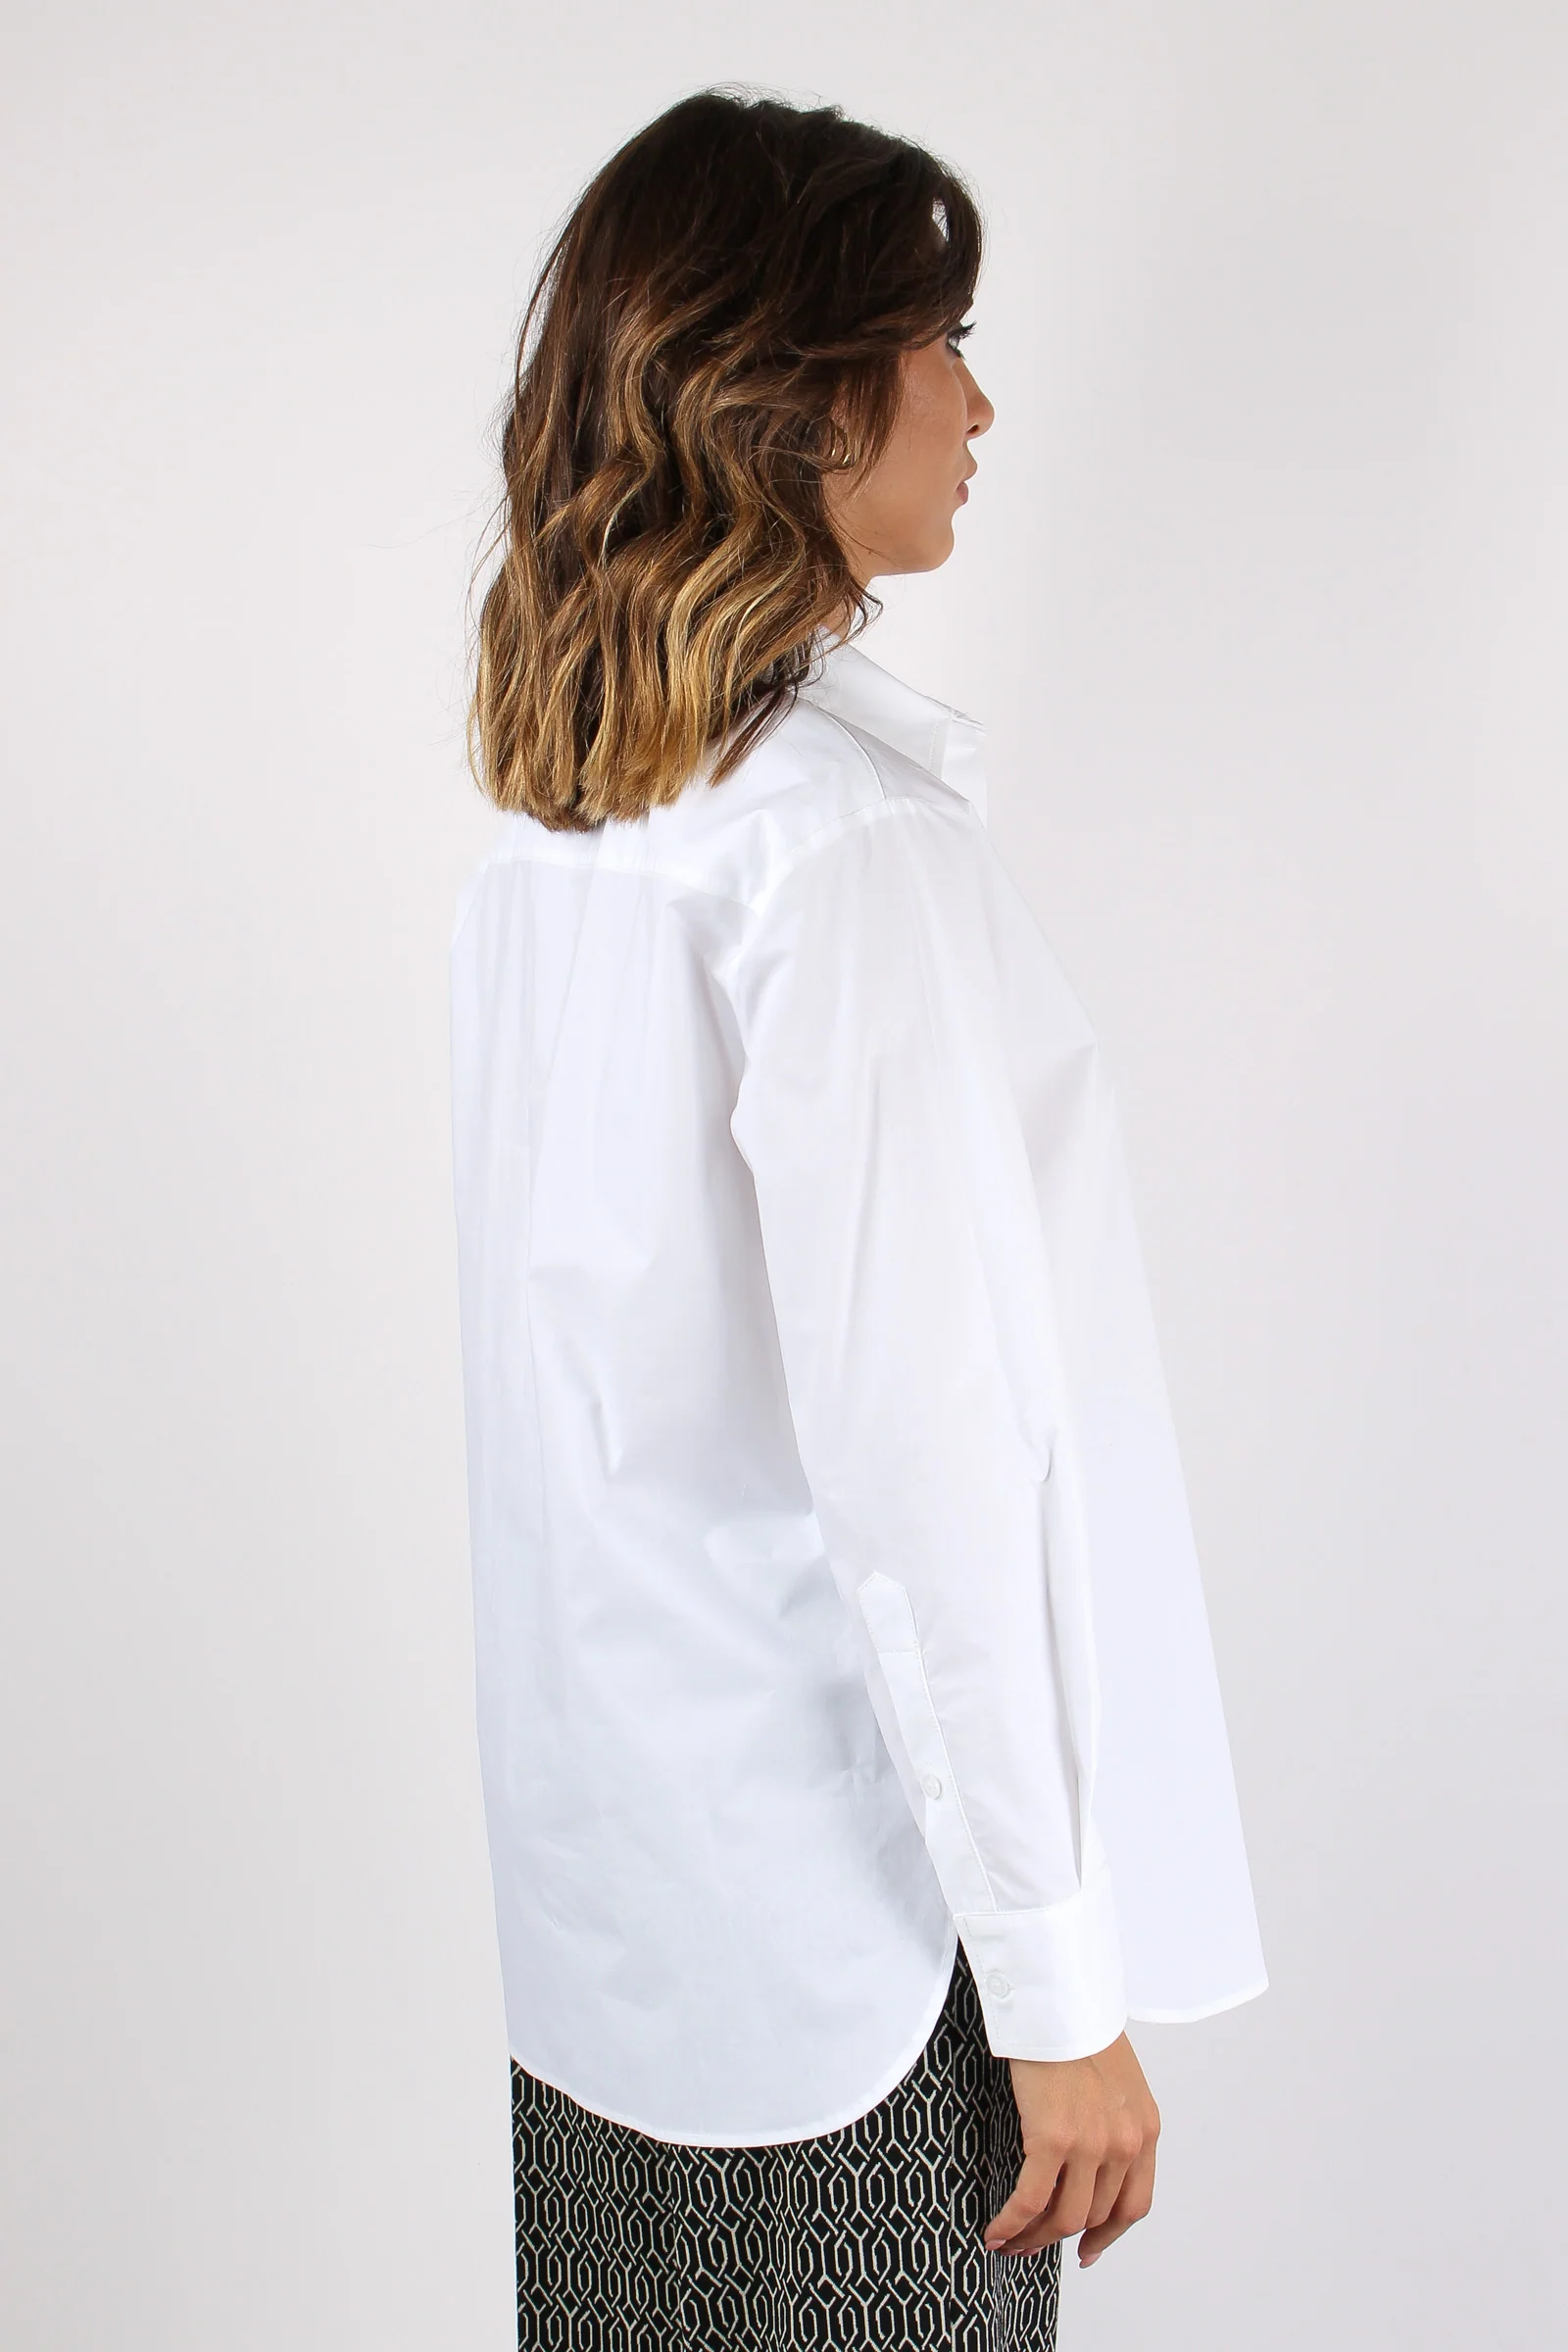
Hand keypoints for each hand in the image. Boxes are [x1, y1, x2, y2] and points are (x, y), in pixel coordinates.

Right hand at [984, 2031, 1158, 2266]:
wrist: (1060, 1996)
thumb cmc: (1079, 2025)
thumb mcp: (1119, 2081)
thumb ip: (1114, 2121)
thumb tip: (1091, 2159)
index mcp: (1144, 2130)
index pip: (1134, 2205)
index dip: (1108, 2234)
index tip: (1088, 2249)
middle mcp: (1125, 2144)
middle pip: (1095, 2216)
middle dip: (1062, 2236)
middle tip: (1035, 2243)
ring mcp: (1092, 2145)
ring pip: (1065, 2218)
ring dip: (1035, 2238)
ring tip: (1011, 2241)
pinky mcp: (1054, 2139)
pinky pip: (1031, 2201)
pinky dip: (1012, 2224)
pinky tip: (996, 2233)